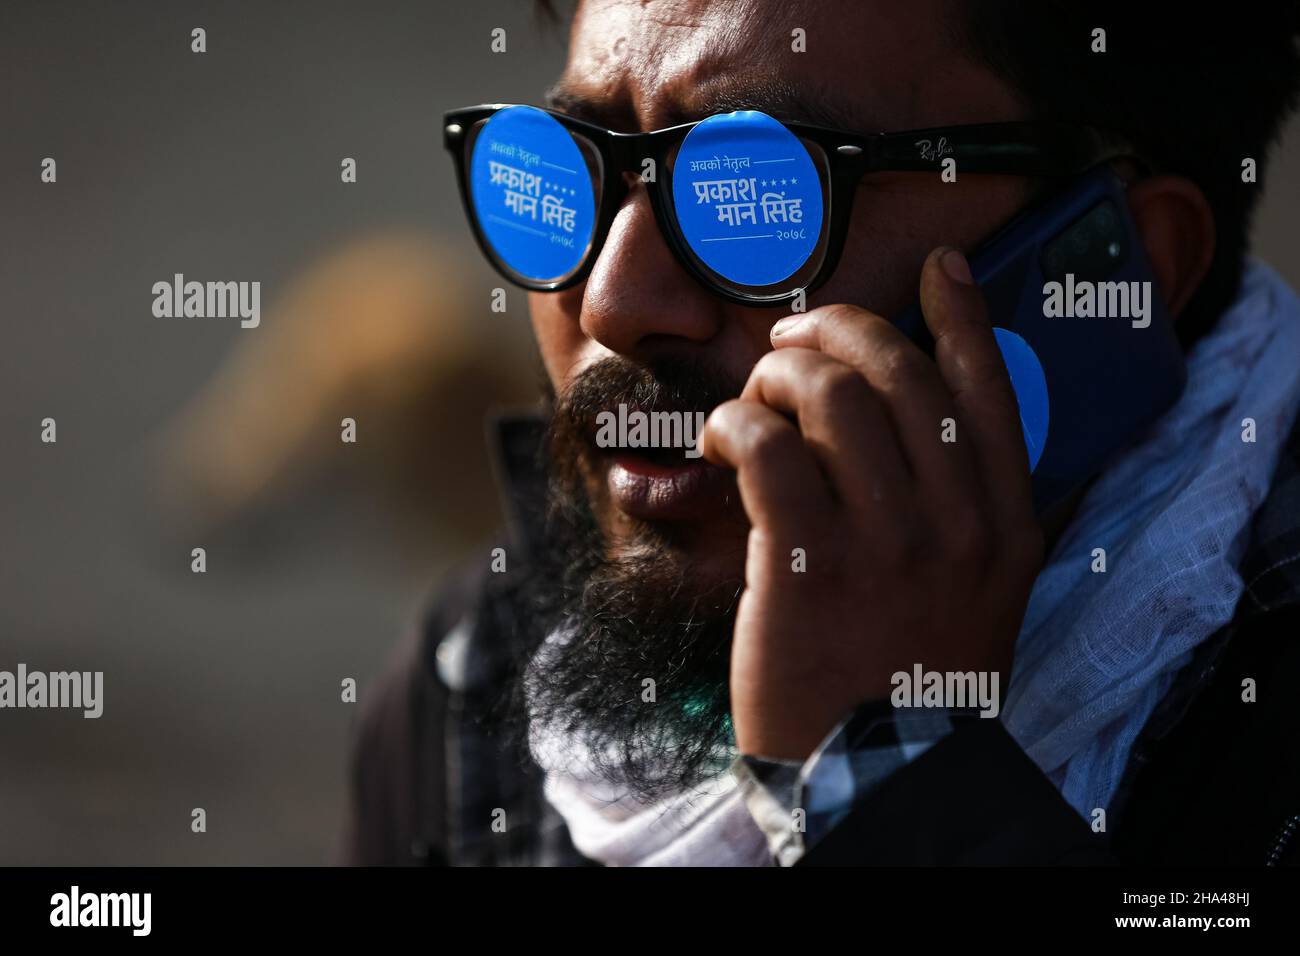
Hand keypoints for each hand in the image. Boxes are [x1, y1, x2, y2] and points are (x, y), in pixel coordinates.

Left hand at [700, 247, 1044, 759]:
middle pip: (894, 373)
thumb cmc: (909, 670)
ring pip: (825, 397)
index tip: (938, 268)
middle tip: (790, 342)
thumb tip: (898, 411)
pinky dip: (733, 425)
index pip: (988, 389)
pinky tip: (720, 442)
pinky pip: (764, 448)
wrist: (875, 770)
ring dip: (774, 378)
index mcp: (1004, 523)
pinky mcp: (803, 566)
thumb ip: (956, 504)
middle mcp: (954, 524)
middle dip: (831, 333)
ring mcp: (882, 545)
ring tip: (754, 404)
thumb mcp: (974, 589)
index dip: (962, 315)